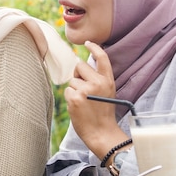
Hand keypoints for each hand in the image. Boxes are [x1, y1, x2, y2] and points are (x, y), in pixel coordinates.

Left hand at [64, 41, 129, 159]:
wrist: (102, 133)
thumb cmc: (102, 114)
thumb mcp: (107, 93)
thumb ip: (97, 80)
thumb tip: (81, 67)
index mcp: (108, 81)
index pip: (102, 58)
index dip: (95, 48)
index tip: (88, 43)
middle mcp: (98, 83)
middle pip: (79, 66)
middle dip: (78, 75)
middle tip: (85, 91)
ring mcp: (86, 90)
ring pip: (71, 80)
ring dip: (74, 90)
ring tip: (84, 103)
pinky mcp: (75, 98)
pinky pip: (66, 91)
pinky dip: (69, 98)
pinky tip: (78, 107)